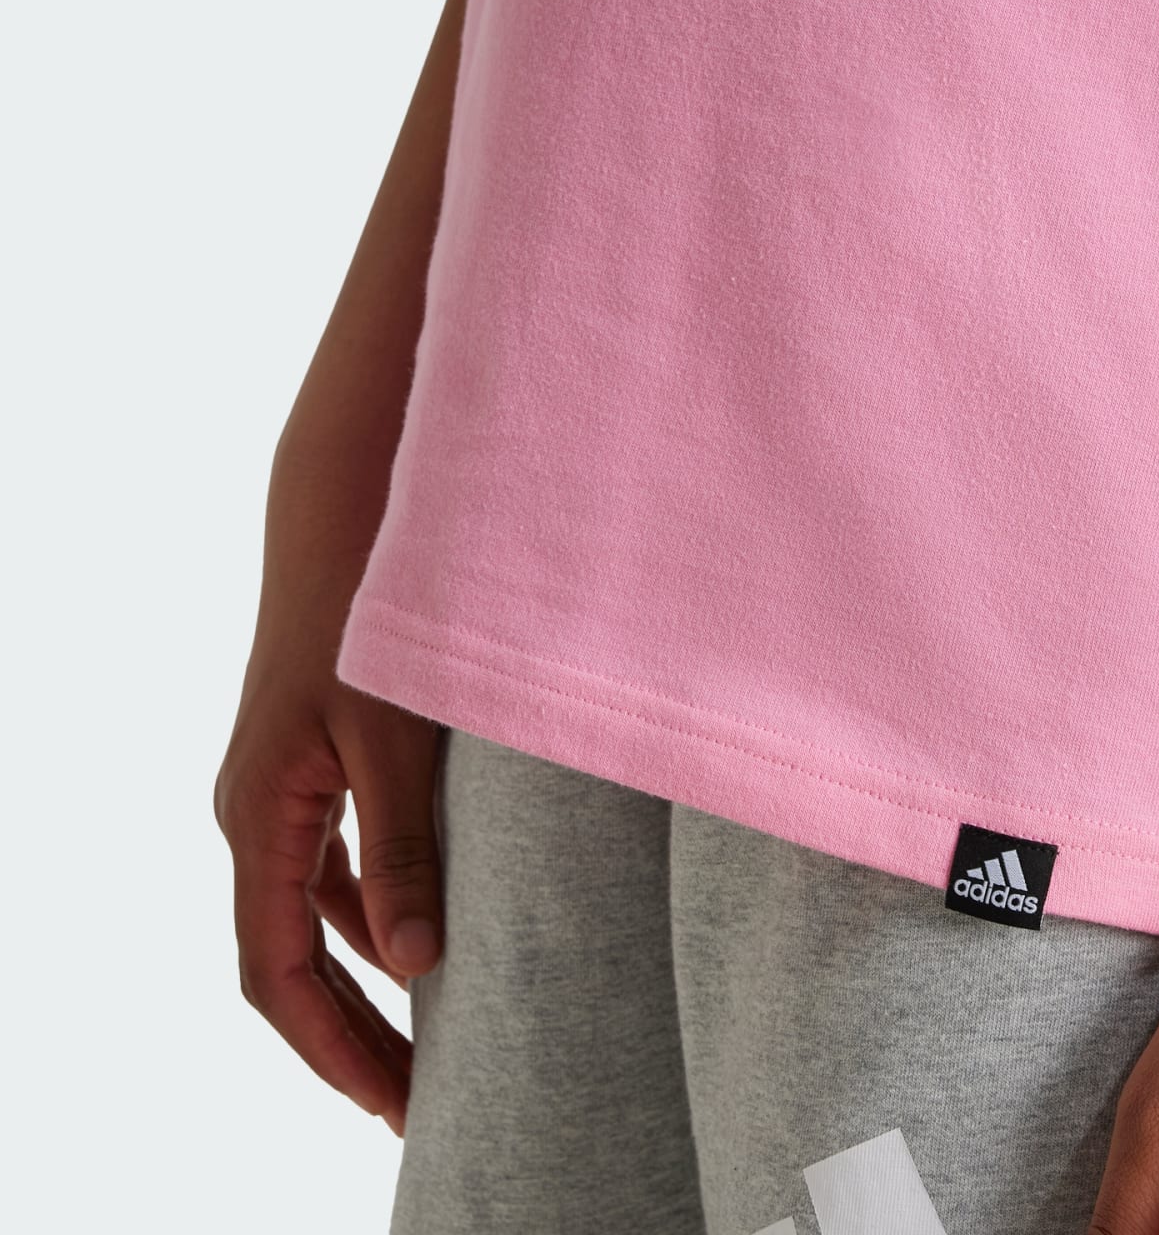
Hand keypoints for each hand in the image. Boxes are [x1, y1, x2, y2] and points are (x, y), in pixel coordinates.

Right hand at [214, 472, 442, 1136]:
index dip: (332, 1048)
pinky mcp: (314, 767)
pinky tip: (425, 942)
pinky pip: (334, 871)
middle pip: (289, 962)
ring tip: (427, 1042)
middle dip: (348, 1037)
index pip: (278, 974)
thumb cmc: (366, 623)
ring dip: (362, 984)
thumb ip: (405, 851)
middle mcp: (258, 816)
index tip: (391, 1106)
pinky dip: (373, 920)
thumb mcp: (392, 740)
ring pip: (311, 920)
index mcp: (261, 818)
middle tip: (416, 1103)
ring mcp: (282, 793)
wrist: (344, 525)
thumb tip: (418, 966)